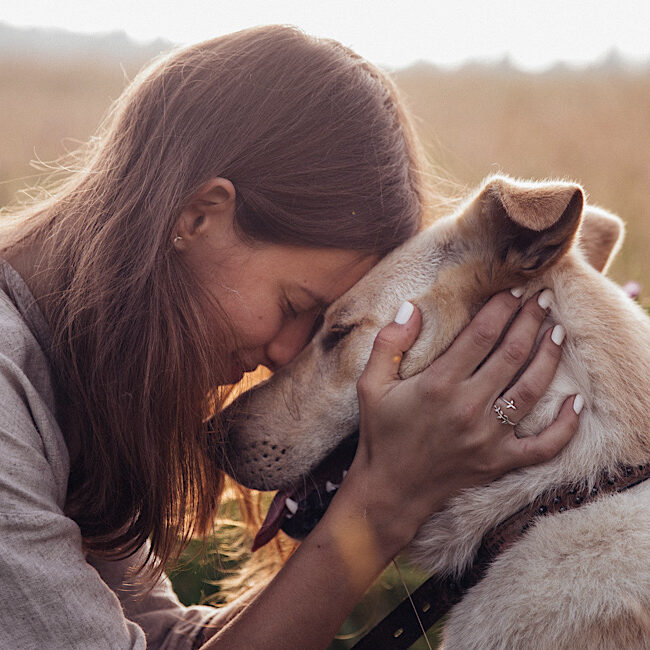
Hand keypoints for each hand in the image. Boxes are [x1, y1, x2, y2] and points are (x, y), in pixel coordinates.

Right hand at [346, 289, 580, 552]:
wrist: (389, 490)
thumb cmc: (380, 434)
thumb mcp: (371, 385)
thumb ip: (388, 344)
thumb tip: (413, 308)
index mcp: (438, 384)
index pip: (481, 335)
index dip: (501, 308)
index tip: (514, 290)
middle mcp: (468, 407)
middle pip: (512, 354)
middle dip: (530, 321)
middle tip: (542, 300)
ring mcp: (488, 437)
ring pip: (531, 389)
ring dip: (549, 357)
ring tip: (558, 332)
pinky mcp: (500, 461)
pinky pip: (544, 446)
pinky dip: (565, 426)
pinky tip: (576, 402)